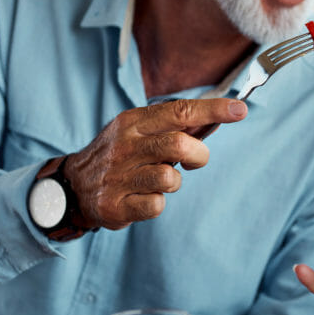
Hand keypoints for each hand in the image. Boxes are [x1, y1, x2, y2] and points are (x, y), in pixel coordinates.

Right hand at [66, 98, 246, 230]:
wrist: (73, 186)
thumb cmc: (119, 156)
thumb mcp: (139, 132)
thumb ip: (174, 126)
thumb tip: (217, 119)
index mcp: (133, 122)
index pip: (180, 111)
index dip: (213, 110)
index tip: (240, 109)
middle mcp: (125, 145)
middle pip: (179, 144)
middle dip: (199, 155)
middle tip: (194, 160)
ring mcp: (118, 176)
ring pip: (170, 178)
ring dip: (175, 182)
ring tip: (160, 180)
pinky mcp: (115, 205)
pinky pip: (156, 205)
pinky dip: (157, 203)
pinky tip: (144, 197)